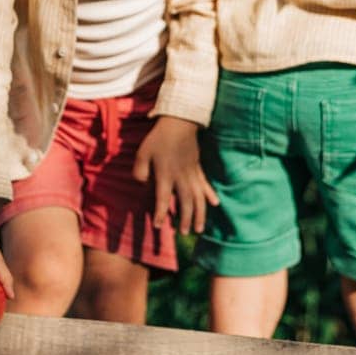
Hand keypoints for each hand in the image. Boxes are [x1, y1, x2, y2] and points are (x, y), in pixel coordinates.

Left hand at [131, 116, 219, 235]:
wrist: (179, 122)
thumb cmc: (158, 138)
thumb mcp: (142, 153)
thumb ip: (140, 172)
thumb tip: (143, 184)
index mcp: (165, 174)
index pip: (162, 199)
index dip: (161, 213)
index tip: (159, 226)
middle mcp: (180, 177)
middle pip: (185, 202)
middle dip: (185, 219)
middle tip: (183, 232)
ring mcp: (191, 173)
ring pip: (198, 197)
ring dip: (199, 214)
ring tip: (199, 228)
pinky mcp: (197, 168)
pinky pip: (205, 184)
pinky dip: (210, 194)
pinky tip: (215, 204)